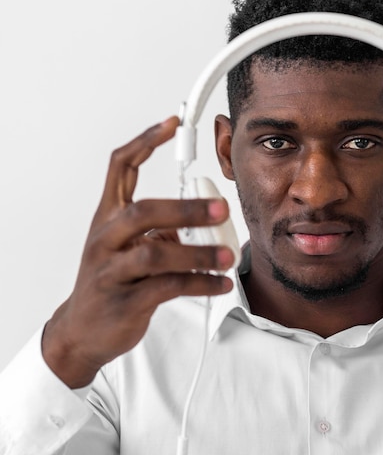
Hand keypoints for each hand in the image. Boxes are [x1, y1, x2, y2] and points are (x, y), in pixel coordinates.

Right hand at [42, 117, 234, 387]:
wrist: (82, 330)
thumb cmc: (112, 281)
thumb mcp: (128, 246)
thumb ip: (161, 228)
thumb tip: (202, 215)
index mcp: (107, 217)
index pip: (120, 167)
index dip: (145, 142)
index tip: (173, 124)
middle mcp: (106, 238)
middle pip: (143, 212)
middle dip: (187, 209)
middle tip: (223, 210)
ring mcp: (111, 271)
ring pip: (155, 254)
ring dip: (198, 254)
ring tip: (228, 258)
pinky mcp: (124, 301)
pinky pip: (167, 288)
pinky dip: (199, 284)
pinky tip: (220, 284)